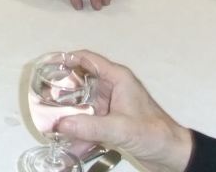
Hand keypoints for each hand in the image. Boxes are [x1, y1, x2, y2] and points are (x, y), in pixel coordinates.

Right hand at [56, 51, 193, 171]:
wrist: (173, 156)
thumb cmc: (154, 133)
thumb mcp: (120, 128)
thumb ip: (89, 126)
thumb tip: (60, 124)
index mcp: (117, 78)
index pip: (86, 59)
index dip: (65, 60)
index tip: (45, 67)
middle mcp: (112, 87)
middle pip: (80, 82)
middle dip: (61, 92)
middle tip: (41, 100)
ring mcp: (111, 106)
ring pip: (83, 105)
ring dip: (69, 116)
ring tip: (51, 126)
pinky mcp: (112, 122)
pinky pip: (90, 122)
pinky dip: (80, 133)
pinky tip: (70, 146)